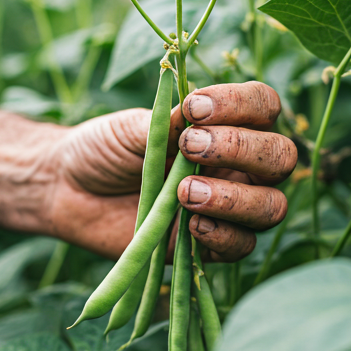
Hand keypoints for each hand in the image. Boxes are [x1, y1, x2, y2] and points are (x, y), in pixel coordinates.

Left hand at [48, 81, 297, 260]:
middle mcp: (235, 166)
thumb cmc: (104, 149)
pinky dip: (223, 235)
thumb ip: (170, 122)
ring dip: (234, 197)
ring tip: (185, 191)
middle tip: (189, 148)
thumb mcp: (133, 127)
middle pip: (281, 158)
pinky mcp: (209, 245)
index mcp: (222, 127)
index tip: (193, 109)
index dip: (241, 104)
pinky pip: (241, 246)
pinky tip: (190, 225)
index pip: (263, 107)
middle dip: (243, 150)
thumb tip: (198, 118)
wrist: (70, 189)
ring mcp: (226, 208)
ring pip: (271, 206)